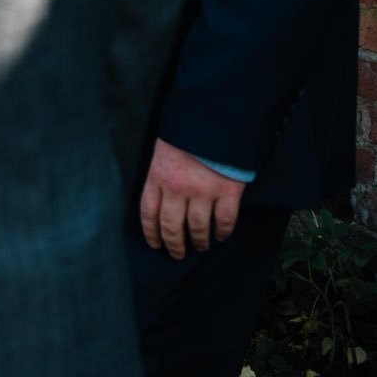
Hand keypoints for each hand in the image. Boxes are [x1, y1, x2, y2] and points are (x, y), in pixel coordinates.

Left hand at [141, 137, 245, 259]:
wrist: (213, 121)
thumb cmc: (184, 136)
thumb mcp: (161, 153)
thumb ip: (159, 176)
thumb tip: (159, 201)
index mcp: (157, 177)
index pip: (148, 213)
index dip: (151, 233)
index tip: (155, 244)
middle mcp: (177, 188)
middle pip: (171, 226)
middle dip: (173, 245)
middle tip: (177, 255)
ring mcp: (203, 191)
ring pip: (197, 228)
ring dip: (199, 242)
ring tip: (200, 247)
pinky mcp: (227, 191)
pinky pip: (224, 221)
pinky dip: (222, 233)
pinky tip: (220, 236)